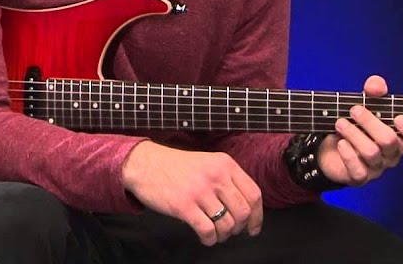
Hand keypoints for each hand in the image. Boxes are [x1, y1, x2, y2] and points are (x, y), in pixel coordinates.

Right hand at [121, 141, 262, 245]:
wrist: (144, 164)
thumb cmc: (175, 167)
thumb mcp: (207, 163)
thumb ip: (227, 179)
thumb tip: (246, 207)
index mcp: (225, 164)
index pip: (254, 194)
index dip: (257, 216)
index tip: (253, 227)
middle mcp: (215, 176)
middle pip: (243, 212)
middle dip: (239, 228)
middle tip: (230, 231)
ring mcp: (200, 191)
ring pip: (227, 224)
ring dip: (223, 235)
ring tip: (215, 234)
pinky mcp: (184, 206)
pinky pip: (207, 231)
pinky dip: (210, 240)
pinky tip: (205, 237)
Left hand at [315, 75, 402, 186]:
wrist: (332, 147)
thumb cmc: (358, 124)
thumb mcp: (367, 103)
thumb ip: (374, 90)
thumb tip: (376, 85)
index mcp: (402, 139)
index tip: (399, 118)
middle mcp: (392, 155)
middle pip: (389, 141)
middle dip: (370, 122)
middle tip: (354, 110)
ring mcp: (377, 168)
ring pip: (371, 153)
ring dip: (354, 133)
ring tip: (340, 123)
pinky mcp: (360, 177)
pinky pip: (358, 171)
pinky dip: (348, 155)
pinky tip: (340, 143)